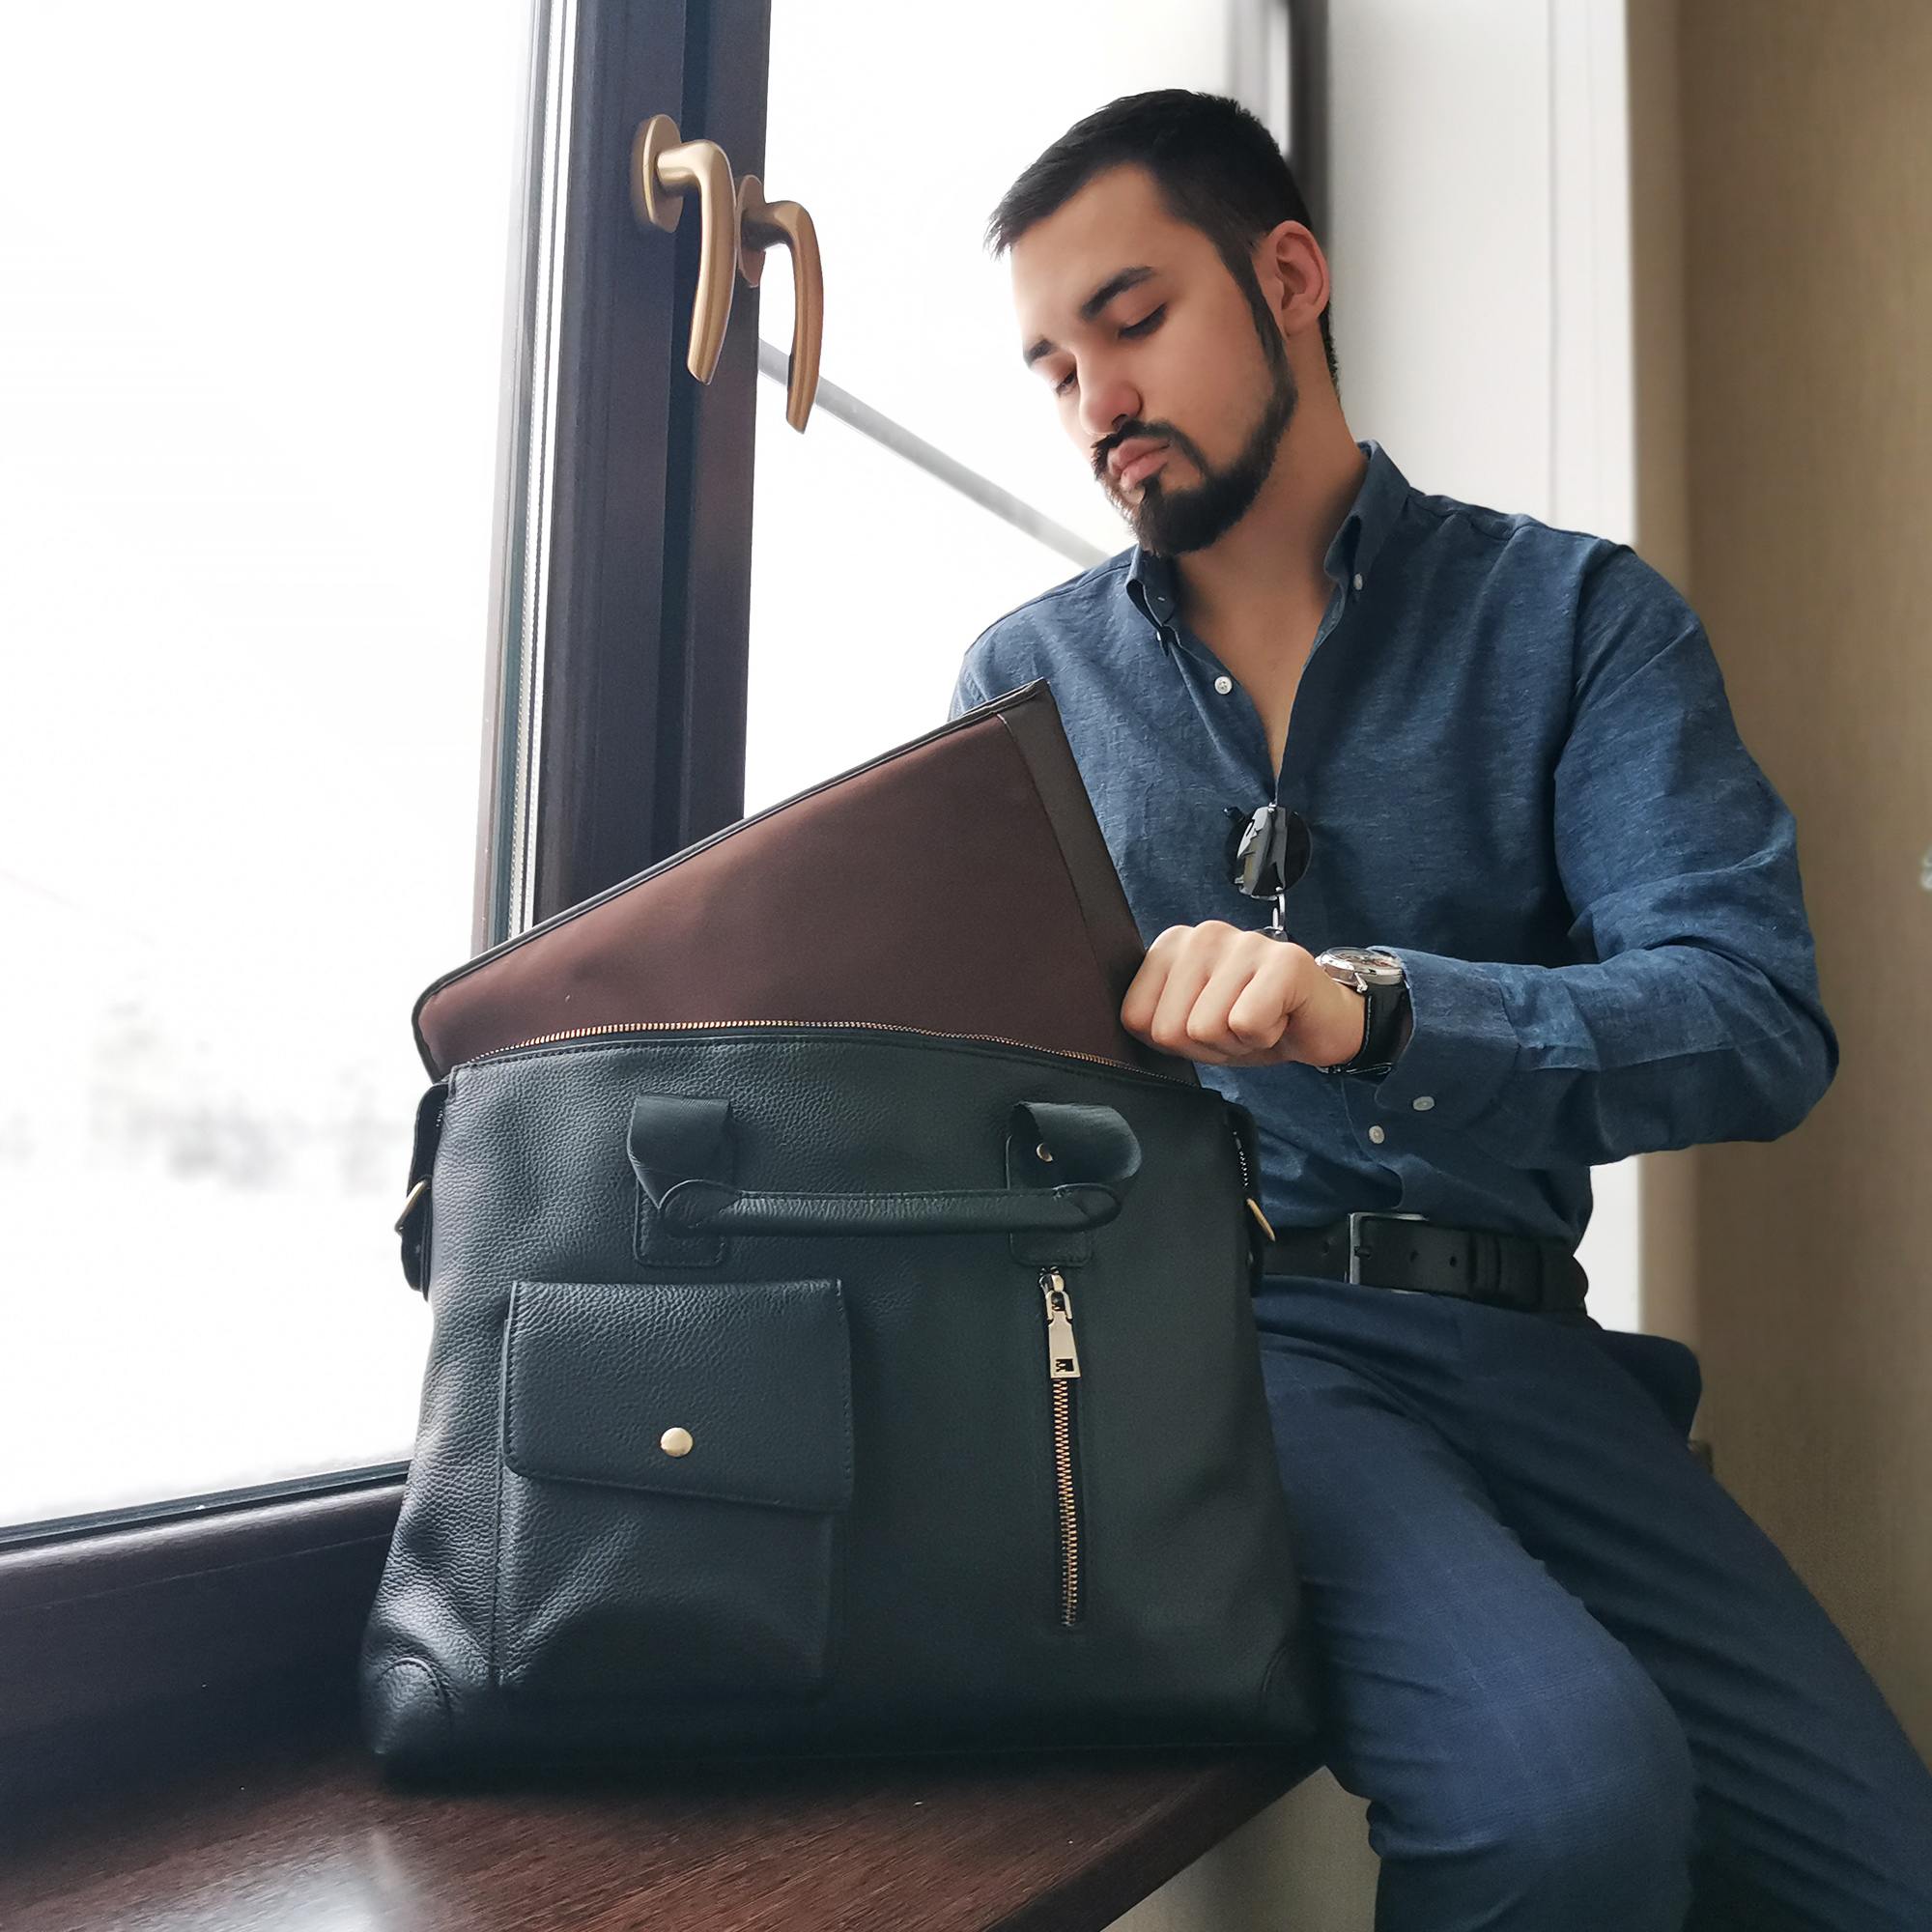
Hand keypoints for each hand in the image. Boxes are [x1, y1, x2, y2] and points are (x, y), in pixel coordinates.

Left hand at [1120, 922, 1366, 1067]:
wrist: (1319, 1023)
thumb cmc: (1250, 1023)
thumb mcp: (1188, 1027)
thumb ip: (1153, 1021)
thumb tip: (1121, 1033)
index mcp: (1171, 946)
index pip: (1136, 1018)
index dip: (1173, 1044)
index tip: (1206, 1028)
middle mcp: (1202, 935)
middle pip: (1169, 1029)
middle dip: (1206, 1047)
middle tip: (1237, 1028)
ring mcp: (1244, 942)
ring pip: (1205, 1029)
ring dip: (1236, 1044)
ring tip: (1259, 1022)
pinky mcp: (1284, 961)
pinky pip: (1245, 1025)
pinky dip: (1264, 1038)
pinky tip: (1279, 1018)